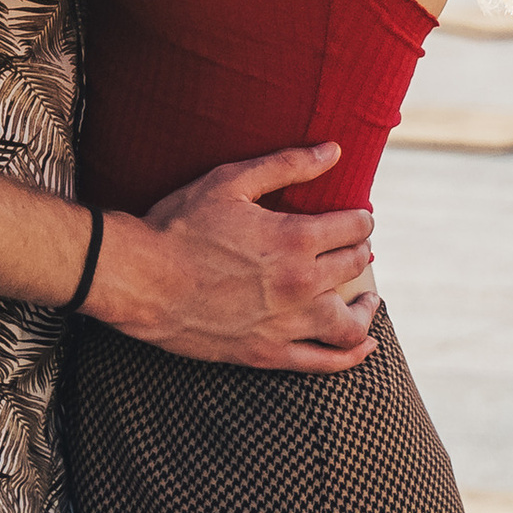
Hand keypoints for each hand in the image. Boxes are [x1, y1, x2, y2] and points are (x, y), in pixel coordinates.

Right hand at [87, 145, 379, 370]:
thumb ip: (287, 165)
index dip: (361, 219)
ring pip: (350, 323)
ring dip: (366, 309)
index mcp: (295, 239)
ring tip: (367, 300)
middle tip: (357, 246)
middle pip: (354, 267)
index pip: (353, 227)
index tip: (359, 216)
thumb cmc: (182, 225)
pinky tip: (361, 346)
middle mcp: (301, 284)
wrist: (144, 280)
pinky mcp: (270, 353)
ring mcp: (287, 324)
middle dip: (360, 252)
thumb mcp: (230, 182)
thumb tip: (333, 151)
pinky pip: (324, 362)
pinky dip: (350, 356)